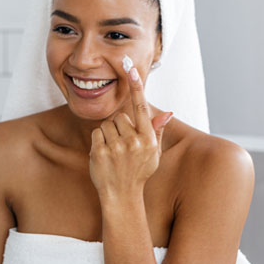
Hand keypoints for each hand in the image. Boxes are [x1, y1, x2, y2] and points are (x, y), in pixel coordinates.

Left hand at [89, 67, 172, 199]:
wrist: (122, 195)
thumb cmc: (138, 172)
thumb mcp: (153, 153)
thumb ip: (157, 131)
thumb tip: (167, 112)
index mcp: (148, 139)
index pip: (141, 106)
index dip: (136, 86)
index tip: (130, 67)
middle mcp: (134, 141)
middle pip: (120, 116)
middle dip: (119, 127)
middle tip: (122, 145)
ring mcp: (116, 147)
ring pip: (107, 124)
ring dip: (108, 134)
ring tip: (114, 151)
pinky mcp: (100, 151)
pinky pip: (96, 133)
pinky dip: (98, 141)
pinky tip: (104, 154)